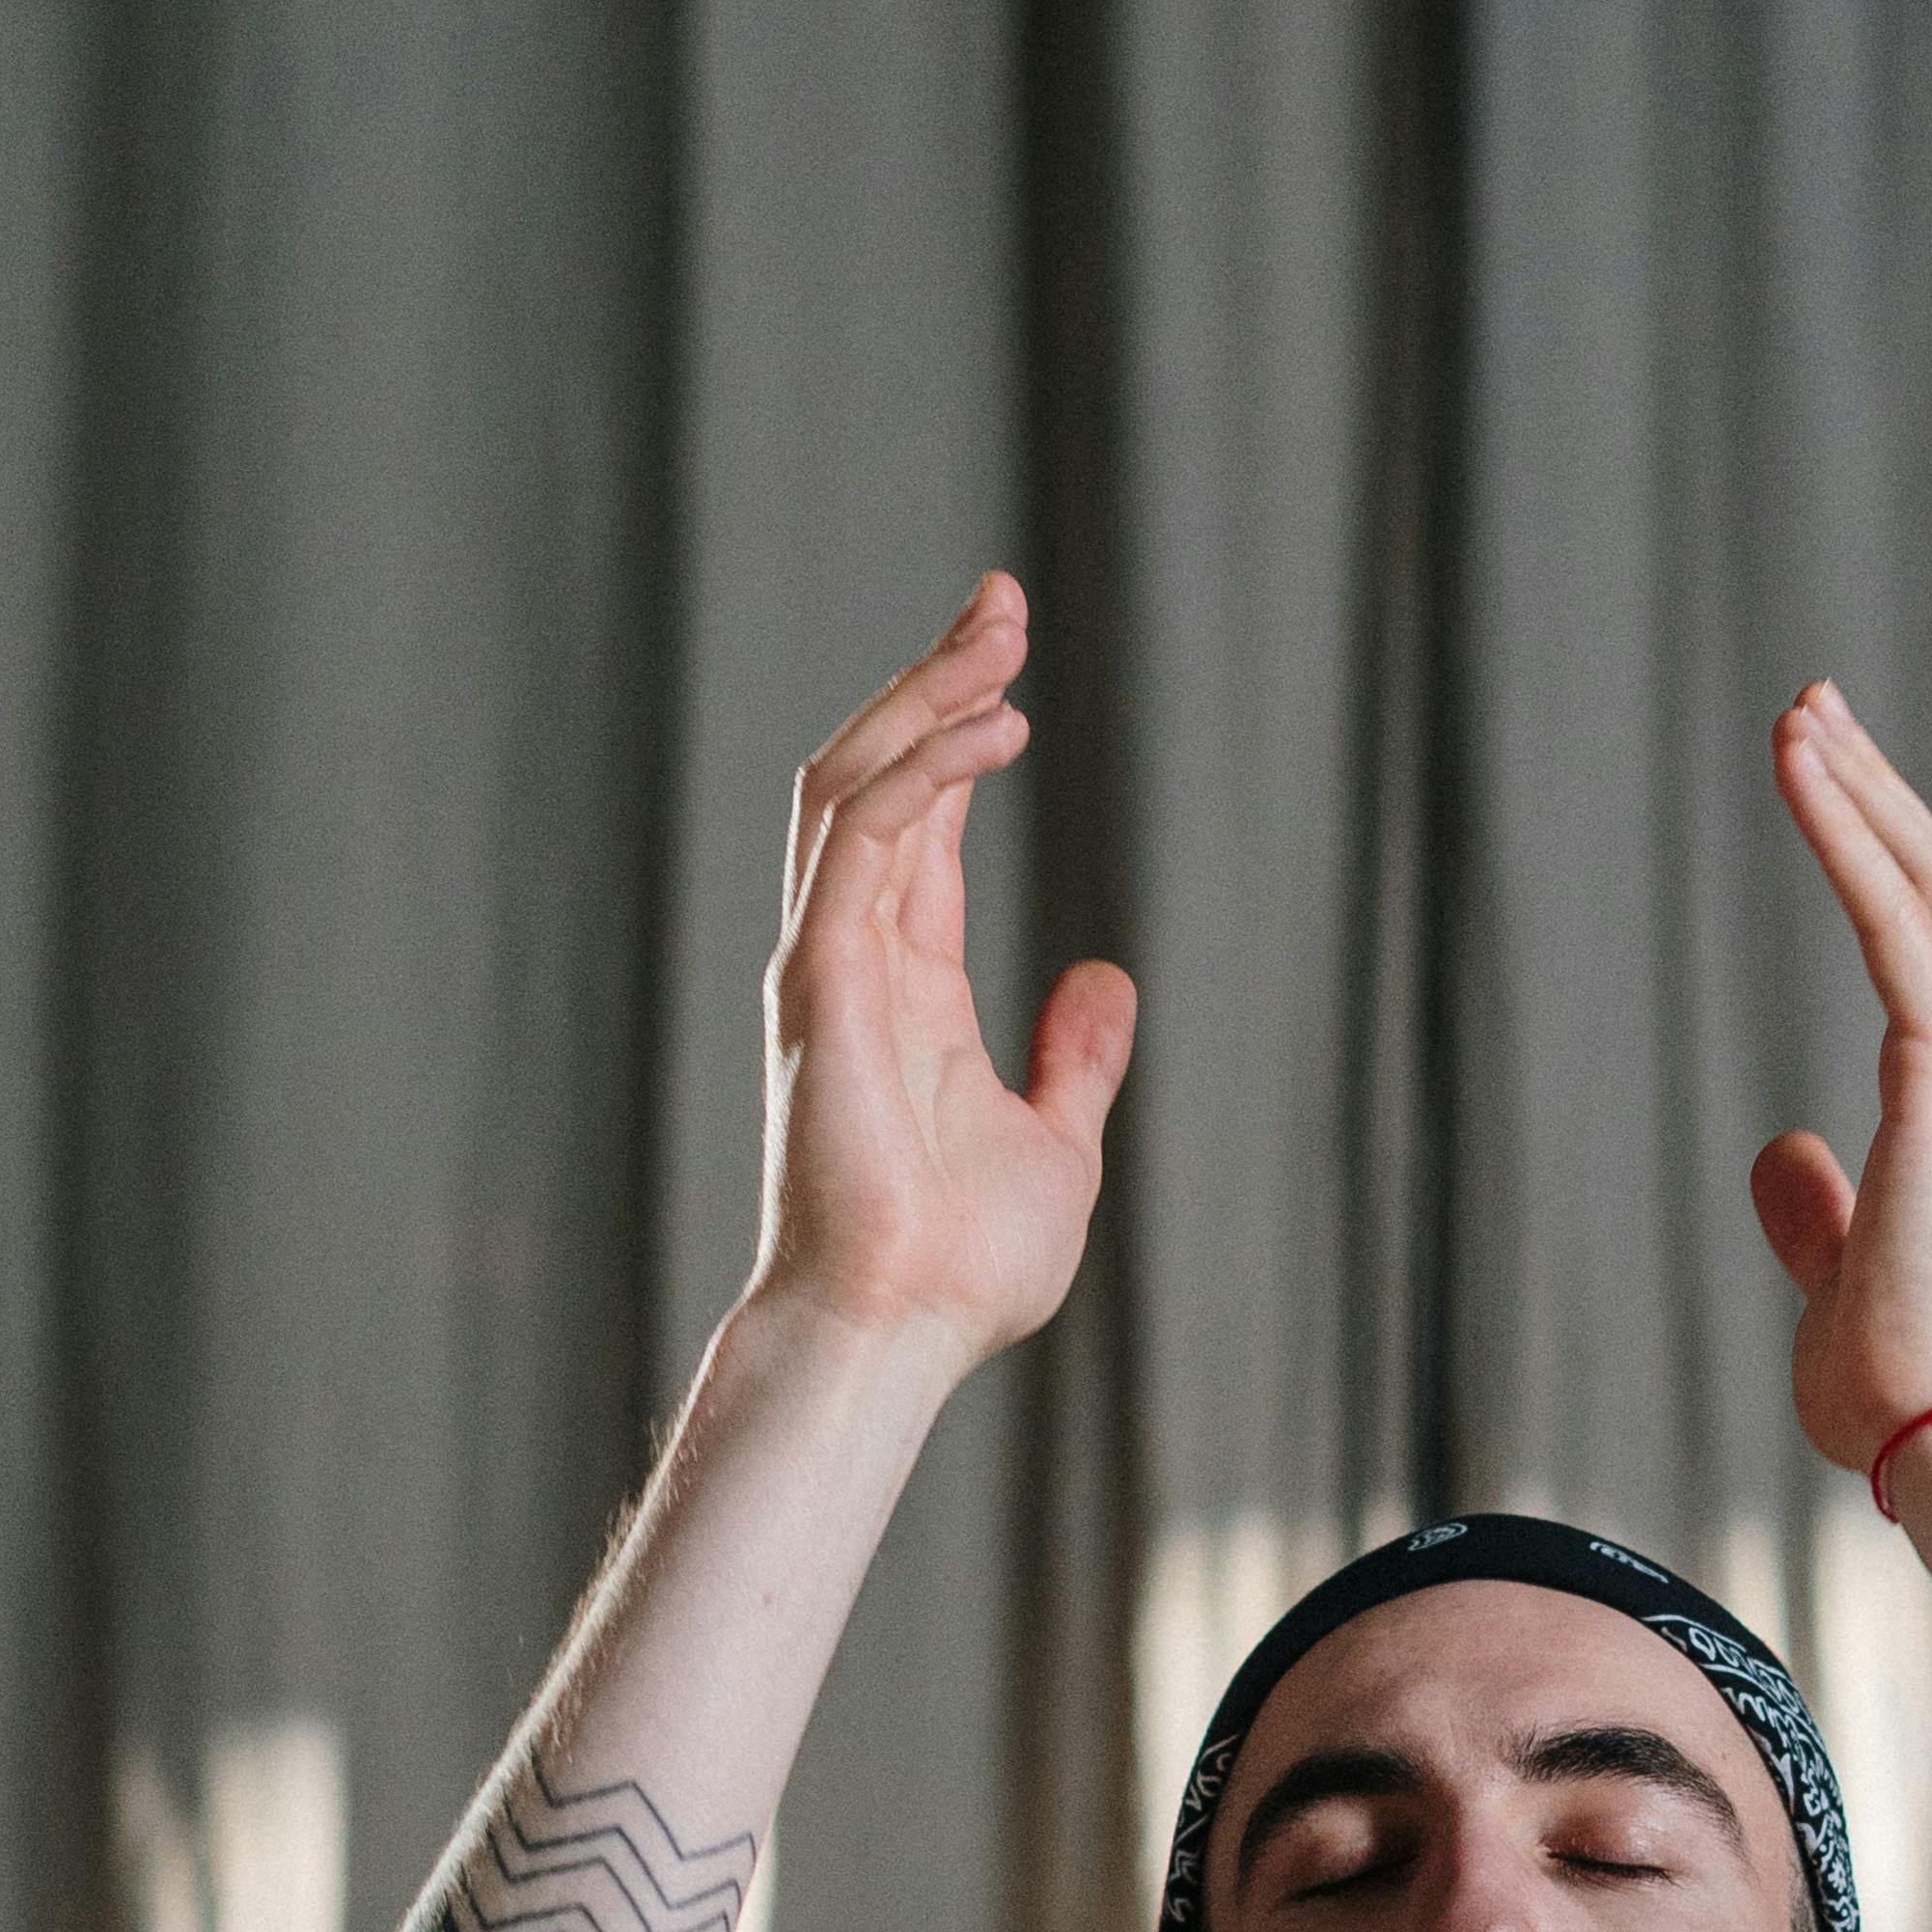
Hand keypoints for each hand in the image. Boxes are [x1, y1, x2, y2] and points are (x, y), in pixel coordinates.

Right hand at [753, 577, 1135, 1362]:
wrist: (899, 1331)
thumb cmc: (959, 1267)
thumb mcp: (1056, 1145)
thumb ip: (1077, 1059)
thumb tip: (1106, 979)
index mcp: (904, 985)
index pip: (921, 823)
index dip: (958, 731)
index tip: (1009, 657)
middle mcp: (854, 956)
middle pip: (880, 774)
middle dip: (936, 678)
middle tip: (1001, 599)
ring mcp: (830, 963)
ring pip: (853, 781)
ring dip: (923, 696)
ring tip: (999, 631)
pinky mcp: (825, 978)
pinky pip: (860, 838)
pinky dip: (921, 768)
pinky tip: (992, 727)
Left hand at [1752, 682, 1931, 1474]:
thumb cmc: (1902, 1380)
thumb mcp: (1838, 1274)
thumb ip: (1815, 1208)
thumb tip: (1778, 1150)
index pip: (1931, 948)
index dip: (1882, 857)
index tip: (1831, 784)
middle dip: (1876, 790)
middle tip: (1817, 707)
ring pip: (1922, 885)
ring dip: (1859, 789)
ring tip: (1800, 710)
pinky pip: (1893, 921)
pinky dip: (1846, 833)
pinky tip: (1801, 768)